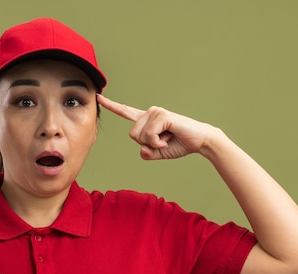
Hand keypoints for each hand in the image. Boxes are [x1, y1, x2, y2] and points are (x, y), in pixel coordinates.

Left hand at [97, 94, 214, 160]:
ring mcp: (155, 112)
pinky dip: (159, 142)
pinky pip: (150, 136)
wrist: (199, 142)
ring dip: (154, 144)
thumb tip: (142, 149)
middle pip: (132, 135)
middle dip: (146, 144)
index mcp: (146, 120)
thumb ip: (146, 152)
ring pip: (140, 137)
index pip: (125, 112)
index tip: (98, 97)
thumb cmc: (179, 145)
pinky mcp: (162, 115)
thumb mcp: (158, 153)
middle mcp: (149, 113)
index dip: (112, 106)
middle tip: (163, 141)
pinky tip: (170, 137)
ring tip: (168, 138)